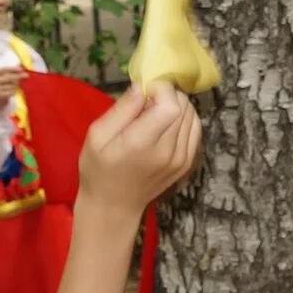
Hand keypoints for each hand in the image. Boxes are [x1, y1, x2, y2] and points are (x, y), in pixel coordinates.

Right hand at [0, 65, 26, 108]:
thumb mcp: (4, 77)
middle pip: (9, 77)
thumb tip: (22, 67)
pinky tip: (13, 91)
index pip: (4, 69)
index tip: (21, 69)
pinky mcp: (0, 95)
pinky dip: (14, 91)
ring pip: (12, 85)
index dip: (13, 69)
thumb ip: (12, 72)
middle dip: (19, 76)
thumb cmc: (3, 85)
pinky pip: (12, 92)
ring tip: (16, 85)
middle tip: (27, 75)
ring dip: (17, 85)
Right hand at [80, 82, 201, 217]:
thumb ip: (122, 110)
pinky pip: (195, 129)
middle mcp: (168, 151)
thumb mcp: (97, 136)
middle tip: (146, 105)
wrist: (114, 205)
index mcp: (142, 143)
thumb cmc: (99, 170)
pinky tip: (164, 126)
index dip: (161, 90)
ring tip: (153, 116)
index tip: (145, 92)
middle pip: (183, 107)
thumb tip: (141, 87)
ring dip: (175, 107)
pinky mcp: (187, 163)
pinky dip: (183, 120)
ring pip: (192, 115)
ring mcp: (181, 159)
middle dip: (167, 96)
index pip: (171, 105)